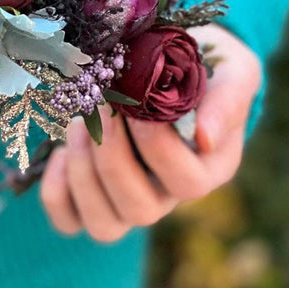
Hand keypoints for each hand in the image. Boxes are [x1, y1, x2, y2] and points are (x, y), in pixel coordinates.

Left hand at [39, 24, 261, 242]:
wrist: (167, 62)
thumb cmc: (205, 66)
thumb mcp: (231, 70)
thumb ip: (228, 99)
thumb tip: (205, 136)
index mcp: (208, 170)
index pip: (188, 184)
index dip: (158, 150)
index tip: (138, 106)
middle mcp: (168, 196)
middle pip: (141, 210)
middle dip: (114, 161)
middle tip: (100, 110)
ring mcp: (127, 203)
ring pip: (104, 225)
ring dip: (84, 176)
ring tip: (77, 125)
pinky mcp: (90, 201)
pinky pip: (68, 221)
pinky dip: (57, 192)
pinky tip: (60, 150)